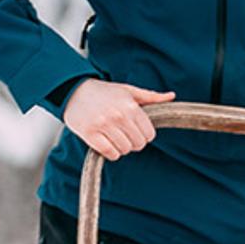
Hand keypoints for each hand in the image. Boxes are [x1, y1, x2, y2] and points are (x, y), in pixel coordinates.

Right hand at [62, 80, 176, 158]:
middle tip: (125, 135)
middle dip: (134, 143)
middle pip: (138, 144)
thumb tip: (171, 97)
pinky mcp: (90, 134)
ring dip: (122, 148)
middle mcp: (118, 116)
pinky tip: (107, 143)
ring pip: (124, 150)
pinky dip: (111, 152)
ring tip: (115, 137)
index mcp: (130, 106)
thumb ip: (151, 97)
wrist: (73, 91)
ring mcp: (103, 125)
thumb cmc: (103, 92)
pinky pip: (110, 153)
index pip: (149, 134)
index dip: (145, 136)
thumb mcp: (128, 90)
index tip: (137, 131)